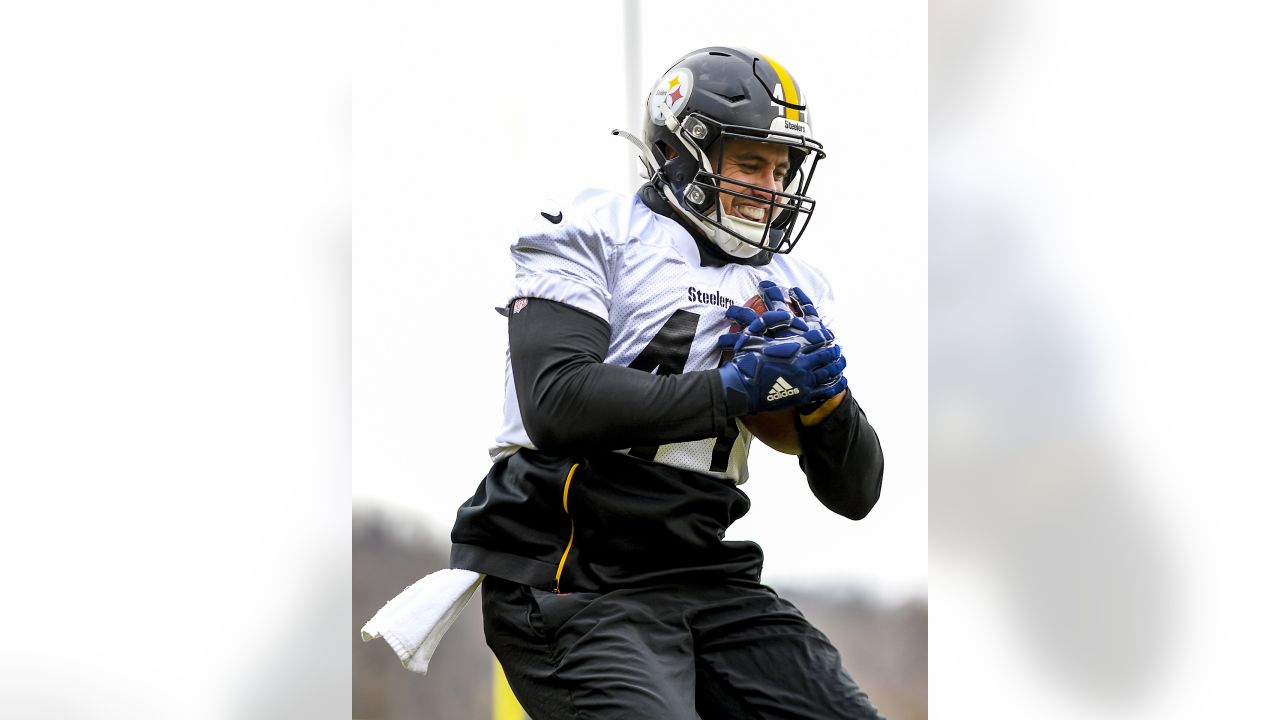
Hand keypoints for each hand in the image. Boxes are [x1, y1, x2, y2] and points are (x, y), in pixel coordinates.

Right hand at [717, 288, 846, 413]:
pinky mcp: (803, 396)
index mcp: (794, 347)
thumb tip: (788, 314)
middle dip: (834, 350)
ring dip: (837, 365)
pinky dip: (836, 385)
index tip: (829, 334)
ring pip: (829, 372)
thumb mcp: (753, 333)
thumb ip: (771, 320)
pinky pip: (826, 391)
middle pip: (827, 354)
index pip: (818, 338)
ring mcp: (804, 381)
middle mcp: (803, 363)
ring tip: (841, 362)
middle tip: (837, 348)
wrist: (741, 388)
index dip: (826, 335)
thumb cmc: (745, 360)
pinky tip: (841, 381)